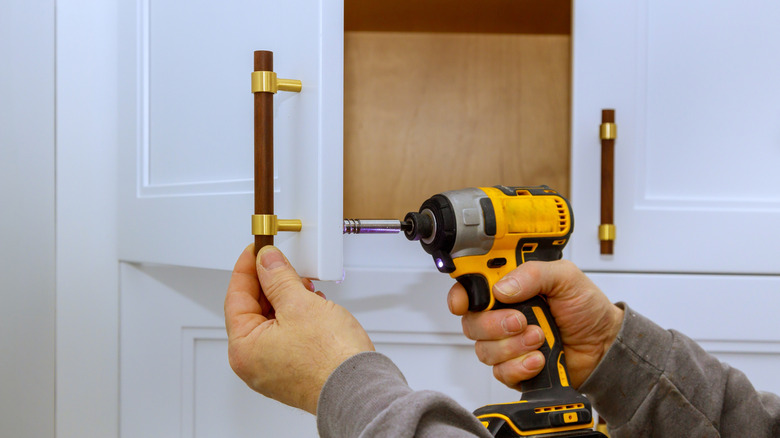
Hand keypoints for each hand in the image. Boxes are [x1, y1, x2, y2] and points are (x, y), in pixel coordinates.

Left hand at [225, 245, 373, 413]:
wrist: (359, 388)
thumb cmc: (330, 359)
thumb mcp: (299, 304)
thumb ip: (278, 277)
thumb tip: (266, 261)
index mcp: (243, 349)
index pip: (236, 297)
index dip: (247, 268)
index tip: (257, 251)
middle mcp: (253, 363)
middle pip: (253, 310)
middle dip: (270, 284)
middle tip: (282, 264)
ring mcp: (273, 369)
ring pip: (272, 322)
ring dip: (287, 299)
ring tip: (304, 287)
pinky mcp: (294, 370)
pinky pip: (287, 336)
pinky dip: (297, 317)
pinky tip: (313, 307)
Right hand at [448, 260, 622, 389]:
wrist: (605, 346)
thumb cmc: (586, 310)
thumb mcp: (565, 277)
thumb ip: (533, 274)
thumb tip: (501, 288)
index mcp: (509, 288)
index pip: (470, 289)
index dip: (460, 295)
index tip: (463, 302)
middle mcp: (501, 315)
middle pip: (471, 322)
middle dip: (494, 324)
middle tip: (521, 320)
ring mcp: (506, 343)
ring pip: (484, 350)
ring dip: (513, 346)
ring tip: (540, 338)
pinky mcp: (514, 368)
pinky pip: (500, 372)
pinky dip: (520, 366)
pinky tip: (539, 359)